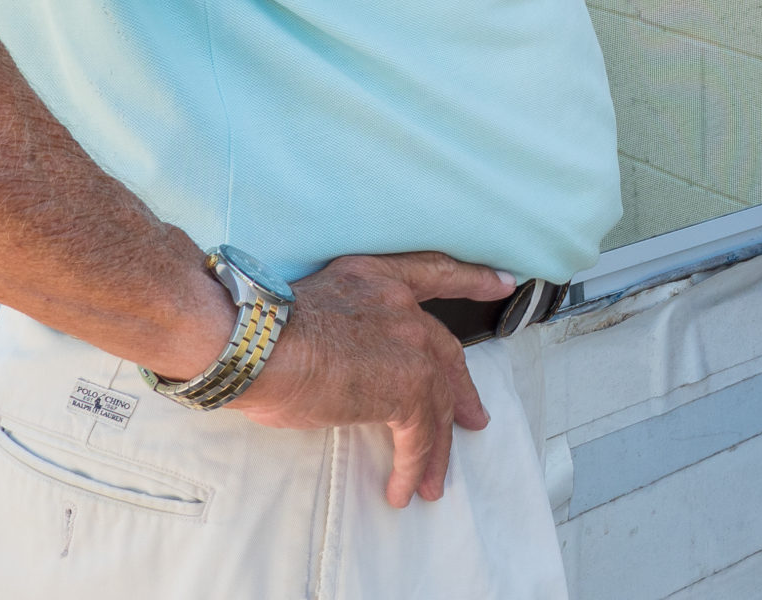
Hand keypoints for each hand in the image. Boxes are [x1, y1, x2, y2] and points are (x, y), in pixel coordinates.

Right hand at [231, 253, 513, 506]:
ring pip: (436, 405)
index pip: (437, 272)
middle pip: (446, 355)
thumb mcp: (317, 305)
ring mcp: (410, 348)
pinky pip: (418, 438)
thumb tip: (340, 362)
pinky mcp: (406, 391)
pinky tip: (405, 490)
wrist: (258, 345)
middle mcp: (403, 308)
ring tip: (436, 480)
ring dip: (437, 448)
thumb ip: (347, 326)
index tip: (503, 284)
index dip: (473, 280)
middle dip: (461, 391)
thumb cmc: (264, 331)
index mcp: (380, 279)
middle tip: (472, 418)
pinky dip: (415, 467)